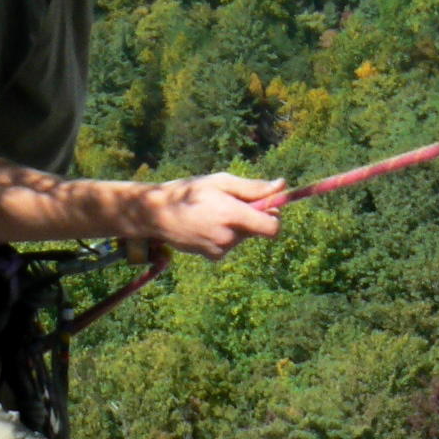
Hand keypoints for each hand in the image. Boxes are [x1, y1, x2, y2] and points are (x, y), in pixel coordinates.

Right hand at [143, 173, 283, 259]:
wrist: (157, 215)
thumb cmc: (189, 192)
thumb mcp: (221, 182)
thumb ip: (253, 187)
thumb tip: (281, 186)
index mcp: (233, 215)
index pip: (272, 228)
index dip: (275, 217)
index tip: (269, 206)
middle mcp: (229, 236)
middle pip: (257, 229)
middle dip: (252, 216)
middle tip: (232, 201)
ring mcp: (221, 249)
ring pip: (243, 236)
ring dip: (237, 225)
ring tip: (213, 211)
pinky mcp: (213, 256)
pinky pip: (230, 243)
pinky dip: (225, 234)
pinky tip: (207, 224)